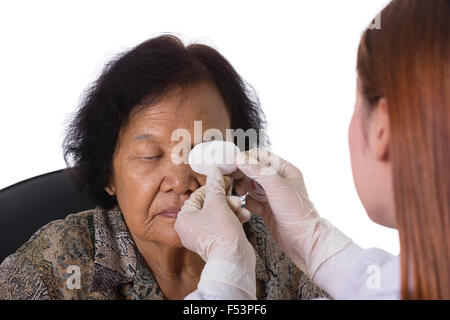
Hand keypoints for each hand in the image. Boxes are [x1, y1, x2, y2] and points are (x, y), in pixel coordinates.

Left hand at [175, 166, 256, 297]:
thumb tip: (214, 170)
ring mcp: (204, 236)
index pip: (197, 195)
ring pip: (218, 214)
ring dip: (232, 208)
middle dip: (225, 200)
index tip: (224, 180)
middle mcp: (190, 229)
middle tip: (234, 197)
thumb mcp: (218, 203)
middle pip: (209, 205)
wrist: (233, 261)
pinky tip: (243, 217)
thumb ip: (215, 186)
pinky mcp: (216, 242)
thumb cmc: (221, 234)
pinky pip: (223, 225)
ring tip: (240, 208)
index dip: (213, 186)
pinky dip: (233, 219)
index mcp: (184, 219)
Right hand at [233, 149, 350, 278]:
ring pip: (250, 186)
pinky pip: (251, 201)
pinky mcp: (267, 209)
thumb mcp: (277, 186)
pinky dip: (247, 204)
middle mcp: (278, 182)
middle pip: (253, 171)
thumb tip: (241, 159)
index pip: (261, 157)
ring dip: (242, 189)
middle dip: (241, 175)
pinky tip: (247, 207)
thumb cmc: (297, 213)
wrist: (304, 241)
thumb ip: (257, 171)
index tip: (232, 162)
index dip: (246, 158)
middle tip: (231, 179)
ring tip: (238, 193)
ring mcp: (272, 196)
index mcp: (285, 171)